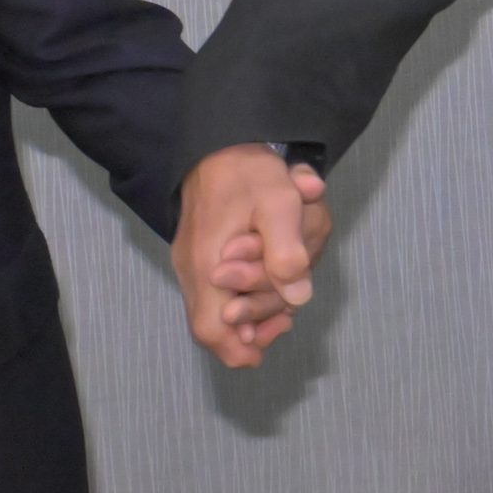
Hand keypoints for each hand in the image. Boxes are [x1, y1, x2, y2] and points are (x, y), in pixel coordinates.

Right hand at [174, 144, 334, 365]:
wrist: (217, 143)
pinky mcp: (202, 252)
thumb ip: (287, 251)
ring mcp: (194, 262)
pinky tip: (276, 275)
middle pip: (221, 322)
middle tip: (287, 313)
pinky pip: (222, 286)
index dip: (239, 348)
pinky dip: (250, 288)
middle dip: (259, 319)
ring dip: (259, 301)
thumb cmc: (247, 172)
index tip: (264, 349)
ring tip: (287, 295)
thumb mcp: (278, 203)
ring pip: (223, 304)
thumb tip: (298, 297)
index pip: (212, 329)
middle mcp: (194, 269)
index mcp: (207, 263)